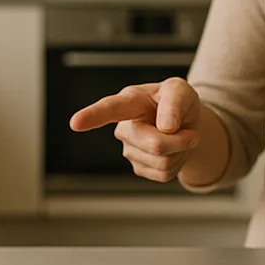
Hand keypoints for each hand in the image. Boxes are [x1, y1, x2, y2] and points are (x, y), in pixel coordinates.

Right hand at [70, 78, 200, 182]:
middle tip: (189, 131)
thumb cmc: (177, 103)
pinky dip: (178, 164)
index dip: (92, 116)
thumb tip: (166, 126)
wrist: (185, 125)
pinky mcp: (139, 168)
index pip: (109, 109)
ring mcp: (129, 150)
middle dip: (179, 141)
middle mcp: (124, 127)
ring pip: (162, 162)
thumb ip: (175, 102)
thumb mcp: (181, 90)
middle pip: (154, 144)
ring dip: (180, 152)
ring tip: (177, 138)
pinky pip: (163, 174)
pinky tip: (172, 151)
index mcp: (130, 101)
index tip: (76, 123)